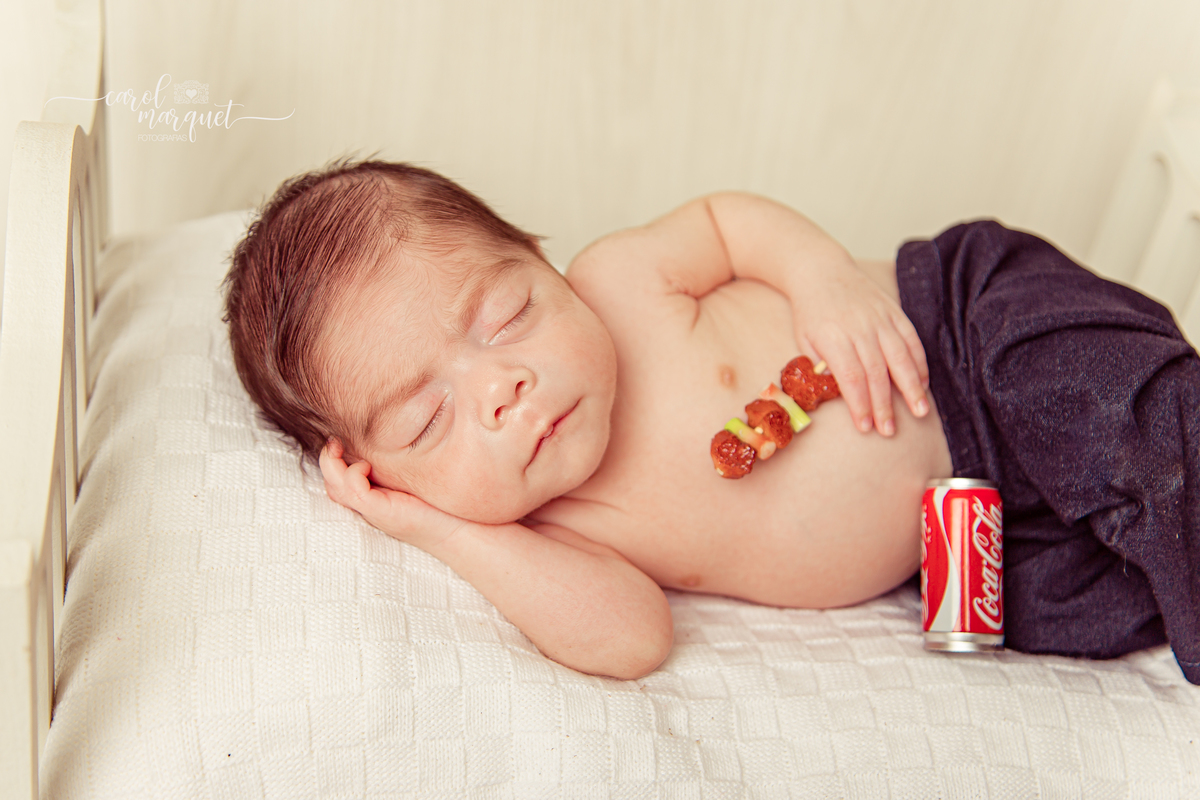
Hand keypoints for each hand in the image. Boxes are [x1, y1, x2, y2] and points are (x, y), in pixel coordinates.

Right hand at [319, 439, 468, 549]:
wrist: (459, 529)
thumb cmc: (441, 503)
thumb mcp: (415, 478)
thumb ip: (402, 464)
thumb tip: (403, 431)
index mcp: (374, 499)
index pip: (339, 480)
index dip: (333, 460)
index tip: (339, 439)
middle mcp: (369, 507)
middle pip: (331, 484)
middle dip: (326, 460)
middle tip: (334, 441)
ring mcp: (373, 511)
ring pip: (335, 487)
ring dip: (333, 465)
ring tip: (340, 448)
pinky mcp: (381, 511)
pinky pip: (353, 491)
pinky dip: (353, 474)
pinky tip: (367, 466)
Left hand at [791, 261, 929, 435]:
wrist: (820, 270)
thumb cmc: (810, 311)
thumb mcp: (804, 340)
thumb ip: (821, 366)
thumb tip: (839, 394)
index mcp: (833, 336)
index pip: (850, 377)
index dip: (860, 404)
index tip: (865, 426)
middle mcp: (859, 327)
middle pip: (877, 372)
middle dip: (885, 404)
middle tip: (890, 430)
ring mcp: (880, 318)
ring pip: (900, 357)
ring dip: (912, 387)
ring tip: (920, 411)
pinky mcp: (894, 311)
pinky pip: (911, 339)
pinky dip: (919, 362)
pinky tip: (923, 382)